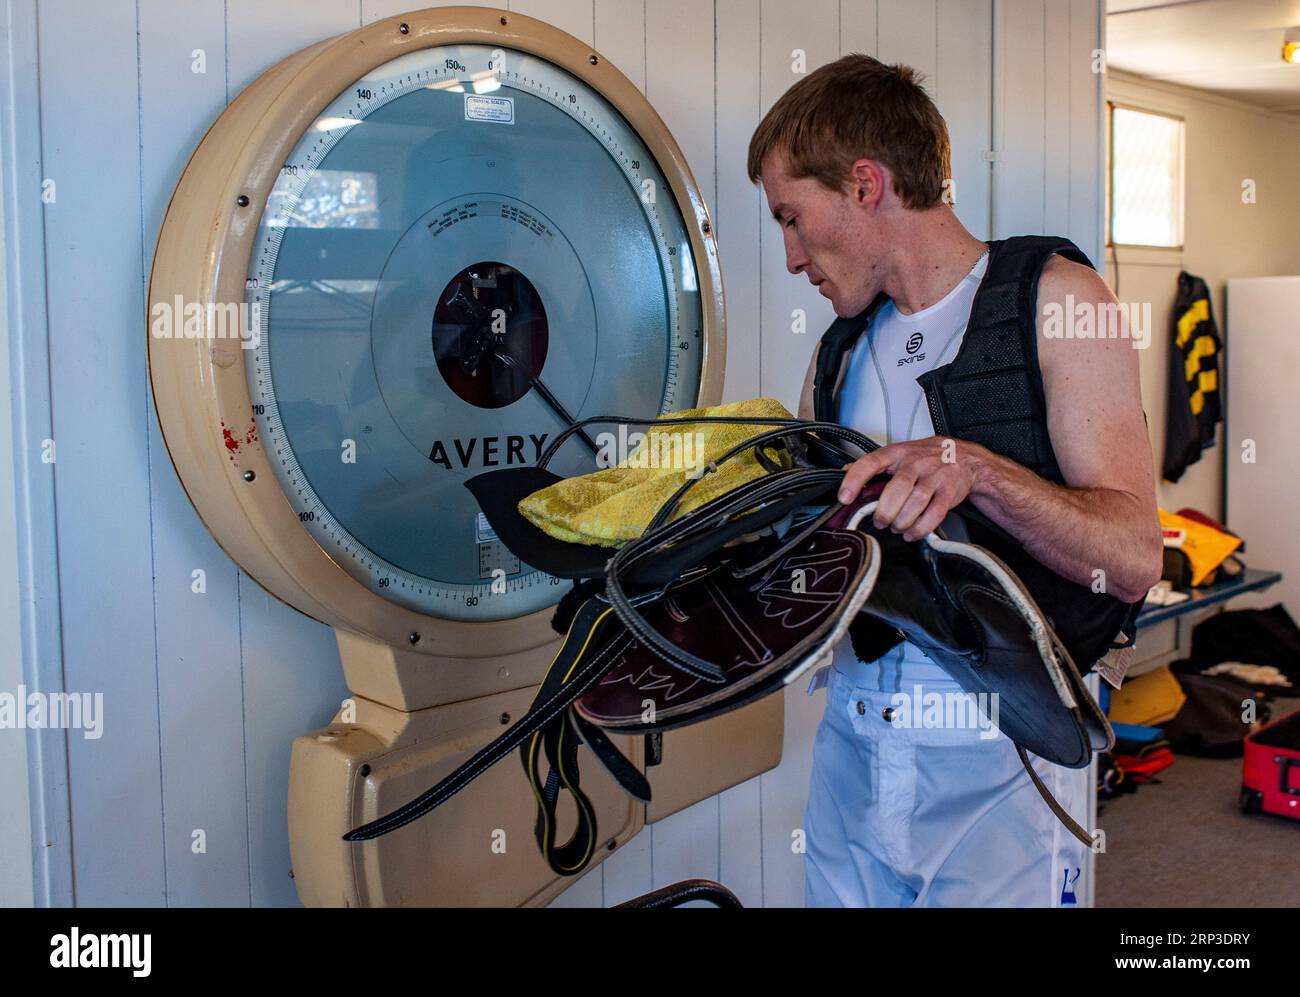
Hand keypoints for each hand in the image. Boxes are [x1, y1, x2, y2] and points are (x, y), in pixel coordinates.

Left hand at [837, 437, 985, 541]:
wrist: (964, 457)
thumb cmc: (925, 457)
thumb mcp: (897, 453)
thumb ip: (872, 464)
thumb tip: (843, 472)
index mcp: (897, 453)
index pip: (871, 462)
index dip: (855, 480)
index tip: (844, 498)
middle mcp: (915, 463)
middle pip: (897, 489)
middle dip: (885, 512)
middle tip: (880, 521)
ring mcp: (934, 477)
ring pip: (916, 503)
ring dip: (902, 522)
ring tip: (896, 527)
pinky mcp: (949, 492)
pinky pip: (935, 514)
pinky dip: (920, 529)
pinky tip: (912, 532)